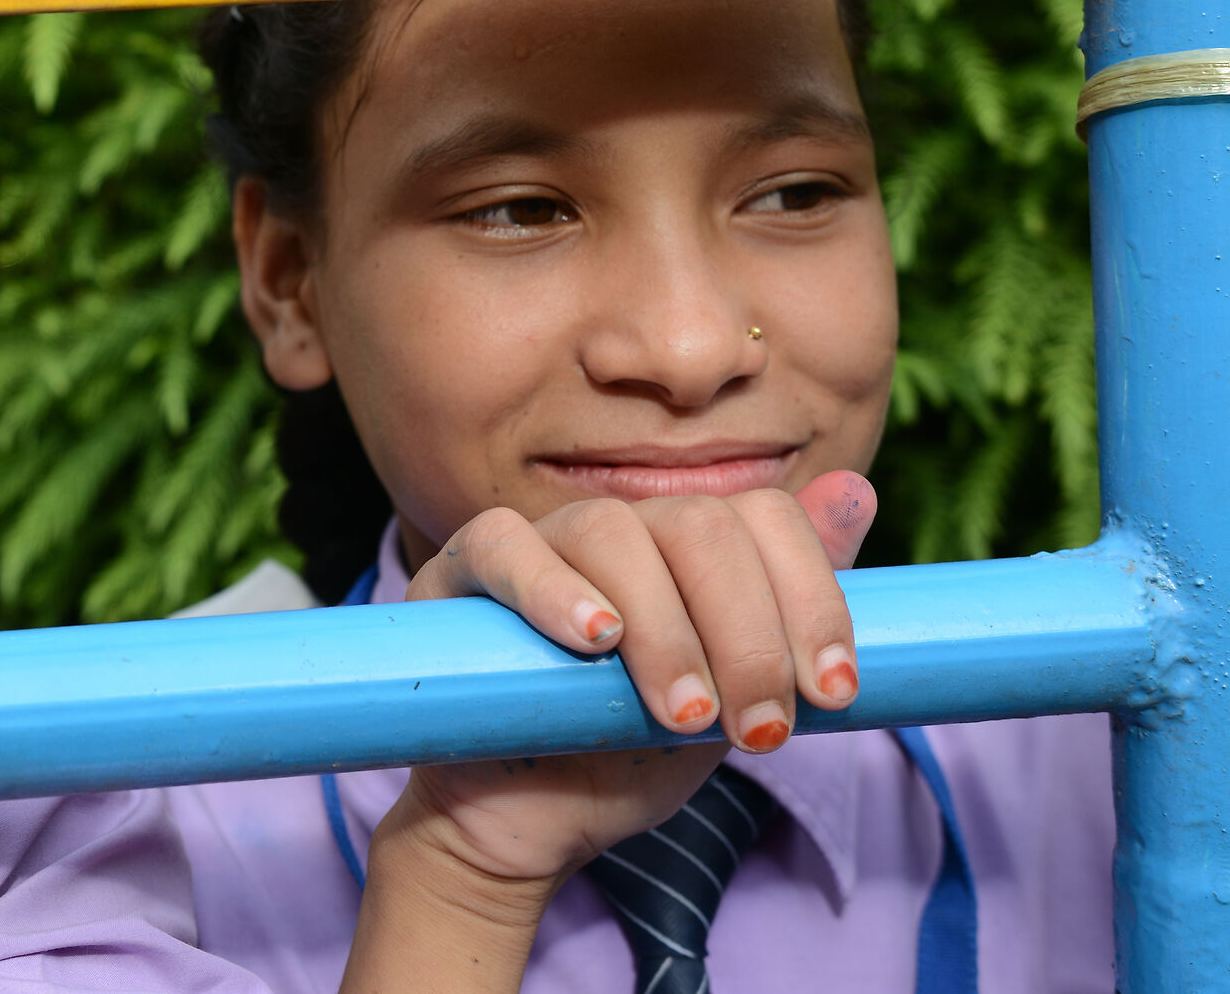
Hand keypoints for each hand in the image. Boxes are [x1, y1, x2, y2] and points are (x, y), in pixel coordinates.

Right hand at [337, 473, 874, 993]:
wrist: (529, 825)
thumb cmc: (625, 754)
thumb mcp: (732, 698)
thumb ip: (788, 613)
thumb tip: (857, 493)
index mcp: (685, 547)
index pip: (763, 516)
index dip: (811, 596)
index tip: (832, 695)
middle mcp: (617, 528)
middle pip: (699, 524)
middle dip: (748, 633)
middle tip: (758, 729)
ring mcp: (537, 541)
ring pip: (611, 532)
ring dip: (665, 628)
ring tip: (682, 715)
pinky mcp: (461, 572)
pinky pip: (504, 546)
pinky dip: (553, 588)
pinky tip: (595, 640)